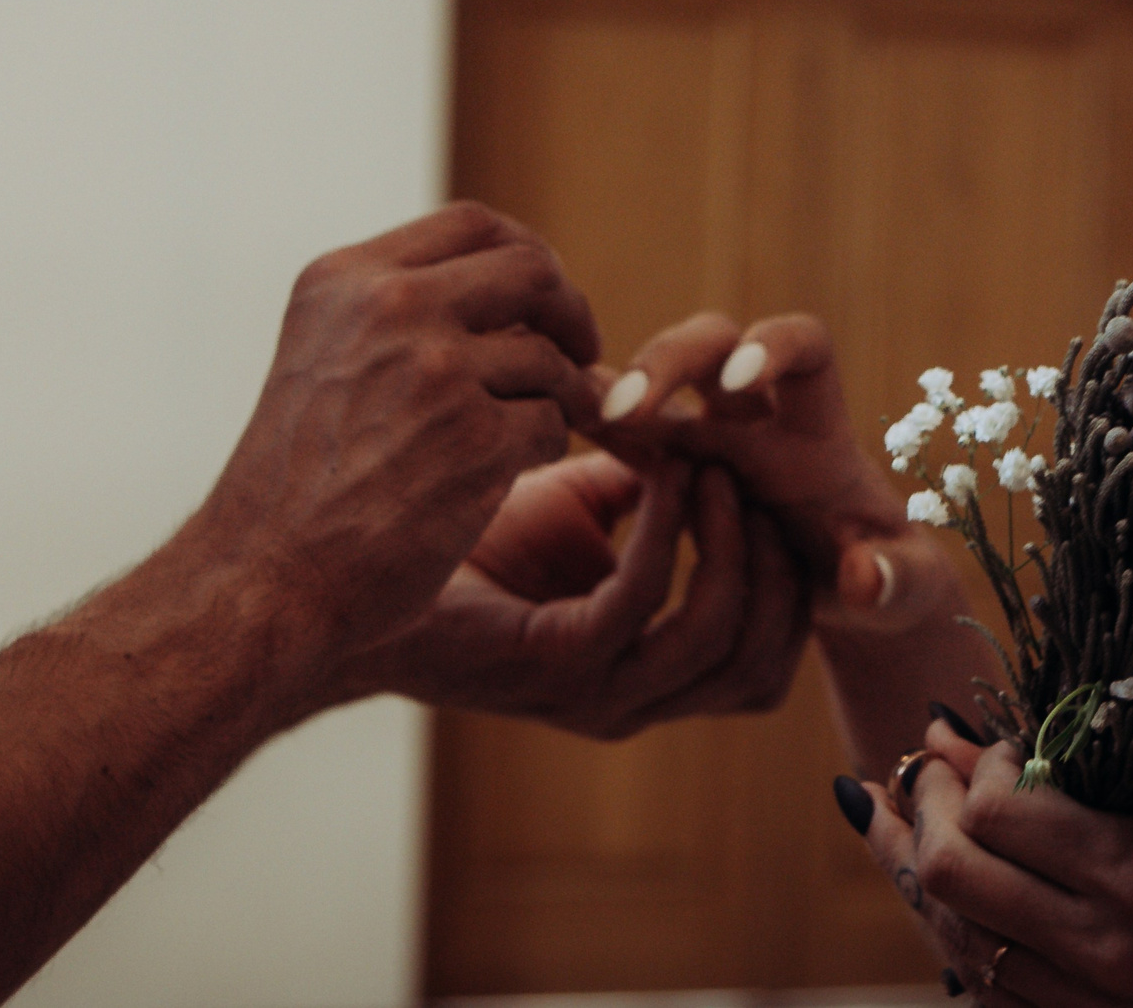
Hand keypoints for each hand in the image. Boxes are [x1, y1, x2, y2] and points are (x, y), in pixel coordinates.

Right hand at [194, 203, 601, 662]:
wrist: (261, 578)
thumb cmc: (296, 482)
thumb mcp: (321, 358)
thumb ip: (399, 312)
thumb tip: (525, 290)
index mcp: (346, 280)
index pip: (473, 224)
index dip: (526, 256)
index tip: (539, 299)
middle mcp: (389, 309)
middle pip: (531, 270)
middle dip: (570, 311)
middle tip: (580, 350)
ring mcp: (435, 372)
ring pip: (549, 357)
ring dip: (559, 395)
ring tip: (532, 430)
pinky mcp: (475, 441)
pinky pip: (550, 424)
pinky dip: (541, 449)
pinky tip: (505, 475)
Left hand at [345, 451, 809, 736]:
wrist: (344, 571)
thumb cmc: (454, 531)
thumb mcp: (571, 501)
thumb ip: (639, 481)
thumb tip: (696, 430)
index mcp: (642, 676)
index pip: (761, 663)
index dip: (788, 584)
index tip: (776, 491)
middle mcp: (628, 701)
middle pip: (759, 665)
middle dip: (778, 568)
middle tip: (764, 476)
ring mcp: (592, 693)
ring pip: (716, 638)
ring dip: (732, 546)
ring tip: (719, 467)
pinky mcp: (551, 665)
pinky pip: (643, 601)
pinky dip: (667, 530)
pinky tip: (662, 469)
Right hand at [595, 312, 943, 631]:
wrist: (847, 595)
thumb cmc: (889, 582)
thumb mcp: (905, 590)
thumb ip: (897, 581)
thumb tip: (864, 576)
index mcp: (819, 432)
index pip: (805, 345)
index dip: (773, 346)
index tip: (741, 380)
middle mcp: (759, 418)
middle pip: (712, 345)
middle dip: (672, 361)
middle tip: (629, 403)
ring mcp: (706, 439)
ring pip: (656, 384)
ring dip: (620, 393)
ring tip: (583, 414)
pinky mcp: (669, 471)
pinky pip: (623, 437)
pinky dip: (592, 425)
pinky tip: (548, 422)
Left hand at [850, 724, 1132, 1007]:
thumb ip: (1070, 783)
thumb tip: (957, 740)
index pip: (998, 811)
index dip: (977, 769)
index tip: (996, 751)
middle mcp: (1101, 944)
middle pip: (950, 873)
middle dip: (922, 811)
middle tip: (924, 775)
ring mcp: (1085, 1002)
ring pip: (951, 935)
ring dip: (911, 868)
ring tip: (894, 817)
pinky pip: (979, 985)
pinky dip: (950, 931)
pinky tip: (936, 893)